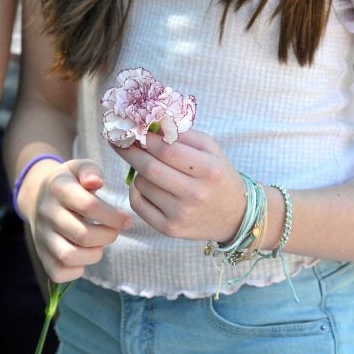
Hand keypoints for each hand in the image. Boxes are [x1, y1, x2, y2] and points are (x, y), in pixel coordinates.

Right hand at [25, 159, 132, 282]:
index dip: (114, 216)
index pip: (88, 206)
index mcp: (58, 189)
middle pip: (82, 235)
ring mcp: (42, 236)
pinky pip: (57, 272)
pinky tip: (84, 256)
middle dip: (108, 236)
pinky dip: (76, 271)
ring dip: (93, 254)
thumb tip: (96, 182)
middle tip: (114, 231)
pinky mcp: (41, 253)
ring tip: (99, 244)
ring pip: (68, 256)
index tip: (127, 220)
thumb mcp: (78, 167)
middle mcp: (47, 213)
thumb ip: (90, 170)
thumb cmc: (68, 182)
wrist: (36, 195)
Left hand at [111, 130, 245, 241]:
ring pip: (141, 185)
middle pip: (149, 168)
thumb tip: (150, 124)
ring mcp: (180, 214)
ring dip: (137, 171)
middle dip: (130, 151)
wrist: (235, 216)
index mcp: (208, 170)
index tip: (132, 129)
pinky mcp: (169, 229)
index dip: (145, 138)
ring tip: (147, 166)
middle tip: (119, 140)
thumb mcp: (210, 150)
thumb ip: (182, 134)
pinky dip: (135, 191)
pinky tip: (146, 185)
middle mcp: (194, 194)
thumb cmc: (218, 176)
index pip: (166, 150)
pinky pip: (138, 204)